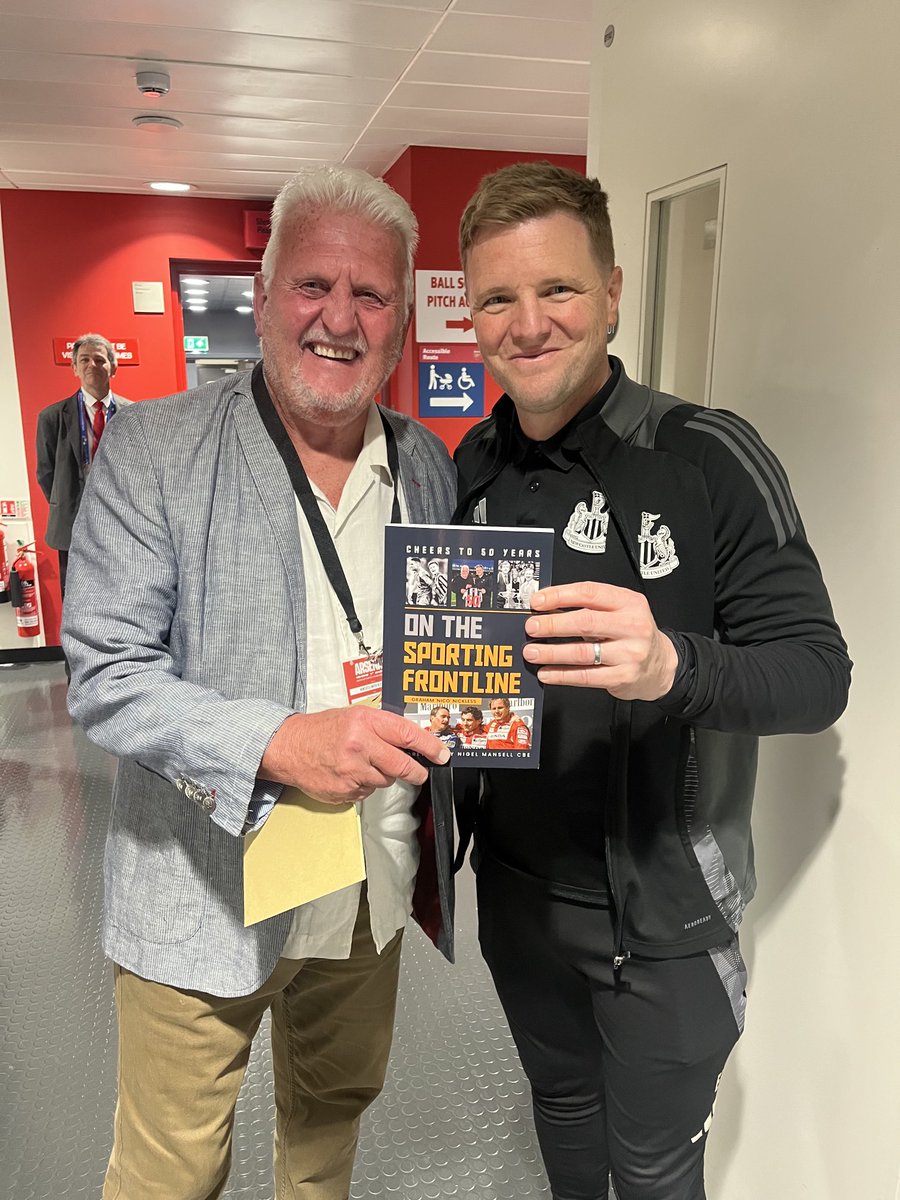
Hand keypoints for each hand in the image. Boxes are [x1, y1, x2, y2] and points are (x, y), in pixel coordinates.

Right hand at [259, 706, 450, 804]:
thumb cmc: (322, 730)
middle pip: (402, 765)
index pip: (407, 734)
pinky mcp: (345, 791)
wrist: (288, 747)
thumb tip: (414, 741)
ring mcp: (351, 771)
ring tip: (363, 763)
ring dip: (382, 775)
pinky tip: (350, 773)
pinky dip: (364, 785)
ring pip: (385, 781)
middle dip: (416, 771)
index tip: (442, 754)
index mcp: (364, 722)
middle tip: (419, 772)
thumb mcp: (355, 717)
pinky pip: (367, 792)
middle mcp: (359, 746)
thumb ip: (383, 727)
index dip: (430, 746)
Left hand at [521, 582, 677, 699]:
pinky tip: (547, 672)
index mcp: (629, 602)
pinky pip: (586, 676)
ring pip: (582, 652)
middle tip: (532, 627)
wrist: (661, 665)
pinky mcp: (623, 676)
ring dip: (552, 652)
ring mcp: (629, 653)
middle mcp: (632, 626)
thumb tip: (547, 607)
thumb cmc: (634, 634)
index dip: (560, 595)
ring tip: (533, 651)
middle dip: (553, 624)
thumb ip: (590, 606)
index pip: (590, 593)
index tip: (538, 601)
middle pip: (585, 621)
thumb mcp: (621, 611)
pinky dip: (562, 674)